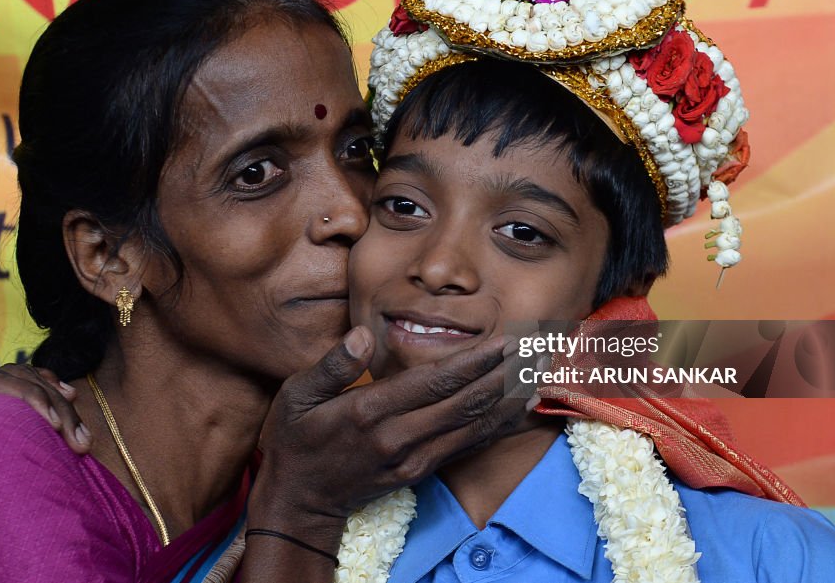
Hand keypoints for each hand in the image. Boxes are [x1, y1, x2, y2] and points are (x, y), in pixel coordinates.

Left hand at [0, 365, 89, 506]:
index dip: (29, 397)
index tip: (55, 425)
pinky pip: (12, 382)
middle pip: (11, 378)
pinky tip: (64, 394)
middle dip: (53, 405)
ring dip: (55, 401)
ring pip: (18, 379)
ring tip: (80, 432)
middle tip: (79, 440)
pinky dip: (42, 386)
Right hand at [246, 326, 539, 554]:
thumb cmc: (295, 440)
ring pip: (475, 424)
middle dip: (505, 373)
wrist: (299, 501)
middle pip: (465, 402)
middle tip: (537, 346)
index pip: (434, 383)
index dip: (474, 361)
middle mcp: (400, 438)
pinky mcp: (423, 470)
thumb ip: (332, 365)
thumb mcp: (296, 395)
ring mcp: (415, 459)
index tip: (504, 340)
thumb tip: (363, 334)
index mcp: (370, 413)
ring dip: (511, 396)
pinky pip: (469, 443)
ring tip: (539, 369)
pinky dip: (499, 423)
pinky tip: (520, 405)